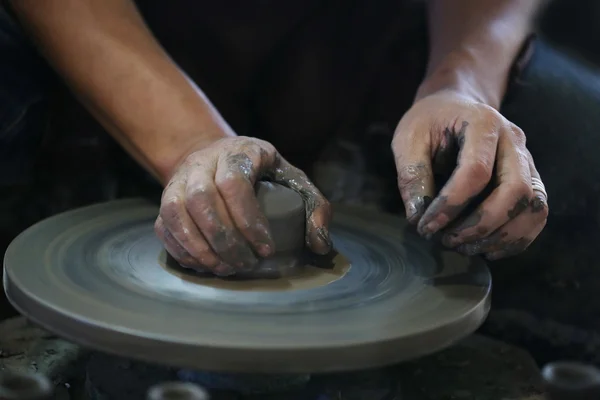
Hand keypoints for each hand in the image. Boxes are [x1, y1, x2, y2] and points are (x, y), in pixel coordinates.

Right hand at [154, 136, 331, 275]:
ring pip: (176, 212)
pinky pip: (164, 226)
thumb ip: (315, 207)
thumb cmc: (262, 173)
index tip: (266, 249)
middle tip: (246, 264)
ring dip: (200, 248)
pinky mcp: (165, 199)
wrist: (217, 156)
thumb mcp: (294, 180)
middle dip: (225, 240)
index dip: (248, 220)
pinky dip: (182, 251)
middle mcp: (203, 161)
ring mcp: (179, 179)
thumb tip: (320, 244)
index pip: (234, 182)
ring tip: (225, 269)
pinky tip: (205, 265)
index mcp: (239, 152)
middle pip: (202, 199)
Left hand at [392, 90, 548, 259]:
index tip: (425, 226)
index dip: (450, 205)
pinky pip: (536, 214)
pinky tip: (485, 248)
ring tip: (464, 247)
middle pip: (516, 190)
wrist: (454, 106)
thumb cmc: (429, 122)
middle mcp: (514, 141)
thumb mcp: (408, 139)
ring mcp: (527, 161)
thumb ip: (413, 175)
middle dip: (480, 225)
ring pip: (533, 206)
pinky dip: (515, 239)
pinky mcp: (530, 179)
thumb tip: (418, 218)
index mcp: (483, 123)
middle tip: (447, 240)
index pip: (476, 171)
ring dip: (500, 236)